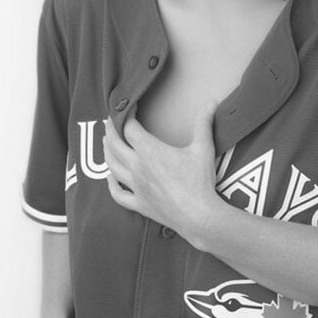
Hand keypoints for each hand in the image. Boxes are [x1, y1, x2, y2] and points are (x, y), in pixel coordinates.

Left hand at [103, 100, 220, 243]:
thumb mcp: (203, 148)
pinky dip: (111, 184)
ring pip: (112, 166)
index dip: (126, 115)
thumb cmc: (199, 181)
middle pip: (114, 145)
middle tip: (109, 121)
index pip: (129, 128)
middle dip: (110, 130)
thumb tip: (212, 103)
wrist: (198, 215)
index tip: (129, 108)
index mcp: (149, 151)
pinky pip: (118, 194)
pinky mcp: (139, 204)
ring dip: (107, 152)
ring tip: (106, 142)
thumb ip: (204, 123)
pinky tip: (110, 178)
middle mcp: (137, 167)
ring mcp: (136, 187)